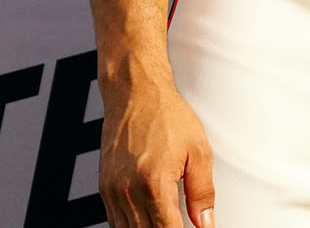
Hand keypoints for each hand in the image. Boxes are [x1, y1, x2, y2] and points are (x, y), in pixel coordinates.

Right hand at [99, 72, 213, 227]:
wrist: (135, 94)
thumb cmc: (168, 117)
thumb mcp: (199, 152)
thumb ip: (202, 192)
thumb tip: (206, 223)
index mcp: (153, 183)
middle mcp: (127, 191)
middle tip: (185, 224)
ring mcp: (111, 191)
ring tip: (170, 222)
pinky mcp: (104, 187)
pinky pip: (115, 220)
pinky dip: (131, 226)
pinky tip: (148, 222)